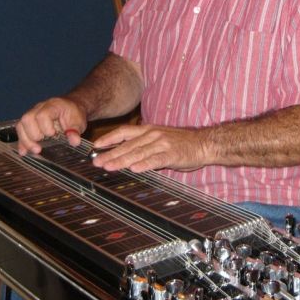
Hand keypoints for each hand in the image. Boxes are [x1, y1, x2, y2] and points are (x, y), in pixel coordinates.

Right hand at [16, 97, 86, 154]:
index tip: (52, 135)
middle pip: (27, 119)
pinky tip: (24, 152)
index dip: (45, 127)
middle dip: (33, 135)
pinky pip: (21, 131)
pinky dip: (22, 142)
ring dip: (26, 140)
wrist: (71, 106)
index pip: (42, 115)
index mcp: (53, 106)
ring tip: (36, 150)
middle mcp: (40, 108)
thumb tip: (74, 142)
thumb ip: (75, 130)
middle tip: (43, 144)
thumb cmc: (73, 112)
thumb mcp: (78, 121)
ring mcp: (33, 114)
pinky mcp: (30, 122)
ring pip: (21, 125)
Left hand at [91, 124, 209, 172]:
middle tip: (97, 162)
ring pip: (138, 152)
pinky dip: (143, 164)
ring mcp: (162, 144)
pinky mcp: (171, 154)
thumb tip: (126, 154)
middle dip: (110, 154)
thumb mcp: (160, 139)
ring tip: (109, 167)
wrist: (204, 143)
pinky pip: (155, 160)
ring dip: (122, 160)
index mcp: (149, 130)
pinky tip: (134, 169)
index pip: (124, 132)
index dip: (109, 138)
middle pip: (127, 145)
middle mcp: (153, 135)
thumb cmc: (182, 144)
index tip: (95, 146)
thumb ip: (144, 145)